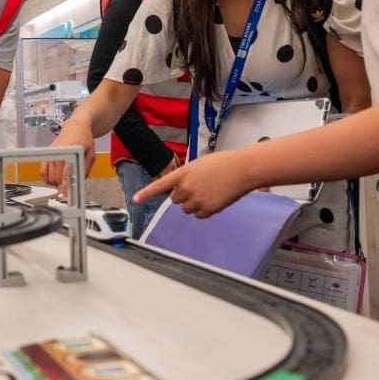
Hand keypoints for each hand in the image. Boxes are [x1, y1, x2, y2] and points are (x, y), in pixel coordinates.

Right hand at [40, 121, 95, 196]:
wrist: (75, 127)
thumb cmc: (83, 139)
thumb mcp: (91, 154)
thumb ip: (85, 168)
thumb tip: (80, 181)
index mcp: (70, 153)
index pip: (65, 174)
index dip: (64, 186)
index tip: (64, 194)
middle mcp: (58, 153)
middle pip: (57, 178)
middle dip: (63, 184)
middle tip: (70, 184)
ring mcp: (51, 154)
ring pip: (50, 177)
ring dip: (56, 182)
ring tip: (64, 179)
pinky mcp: (47, 155)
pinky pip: (43, 172)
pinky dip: (47, 178)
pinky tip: (54, 179)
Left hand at [134, 150, 249, 217]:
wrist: (242, 169)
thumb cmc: (225, 164)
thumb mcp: (200, 164)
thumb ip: (188, 176)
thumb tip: (183, 188)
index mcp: (184, 173)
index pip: (161, 185)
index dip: (147, 193)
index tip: (135, 199)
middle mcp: (187, 187)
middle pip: (175, 200)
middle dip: (184, 196)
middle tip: (199, 187)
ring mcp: (197, 199)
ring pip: (186, 209)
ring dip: (194, 203)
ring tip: (209, 191)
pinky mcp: (207, 209)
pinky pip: (199, 215)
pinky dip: (204, 211)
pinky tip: (215, 199)